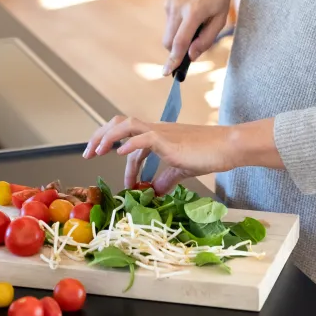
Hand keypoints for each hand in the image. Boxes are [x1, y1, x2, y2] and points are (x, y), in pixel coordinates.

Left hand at [82, 114, 281, 195]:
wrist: (227, 146)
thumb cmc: (208, 154)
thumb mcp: (181, 169)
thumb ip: (166, 178)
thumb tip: (155, 191)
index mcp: (157, 135)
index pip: (128, 138)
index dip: (118, 156)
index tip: (119, 179)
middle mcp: (155, 130)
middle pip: (119, 123)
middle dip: (100, 136)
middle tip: (88, 154)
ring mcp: (161, 133)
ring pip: (127, 125)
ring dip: (107, 137)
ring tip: (96, 151)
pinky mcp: (169, 141)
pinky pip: (145, 137)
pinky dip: (130, 144)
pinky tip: (121, 153)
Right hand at [163, 0, 243, 74]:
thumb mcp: (220, 18)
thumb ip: (206, 39)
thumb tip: (191, 56)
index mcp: (194, 12)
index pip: (179, 42)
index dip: (174, 60)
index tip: (167, 72)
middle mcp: (178, 7)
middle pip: (169, 41)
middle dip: (176, 51)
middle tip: (191, 50)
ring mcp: (171, 4)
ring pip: (168, 34)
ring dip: (178, 39)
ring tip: (197, 26)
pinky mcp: (168, 2)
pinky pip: (169, 24)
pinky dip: (177, 28)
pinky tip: (191, 17)